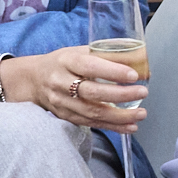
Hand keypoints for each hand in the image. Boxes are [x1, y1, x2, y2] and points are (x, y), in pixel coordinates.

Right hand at [21, 41, 147, 135]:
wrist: (34, 80)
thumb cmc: (63, 62)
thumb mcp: (80, 51)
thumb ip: (107, 55)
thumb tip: (141, 62)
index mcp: (66, 61)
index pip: (90, 67)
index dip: (112, 72)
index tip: (134, 75)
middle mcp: (61, 82)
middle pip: (92, 92)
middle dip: (121, 95)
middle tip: (143, 92)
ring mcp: (62, 102)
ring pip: (92, 112)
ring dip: (120, 116)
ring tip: (141, 114)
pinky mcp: (65, 116)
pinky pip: (91, 123)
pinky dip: (112, 126)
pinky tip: (129, 126)